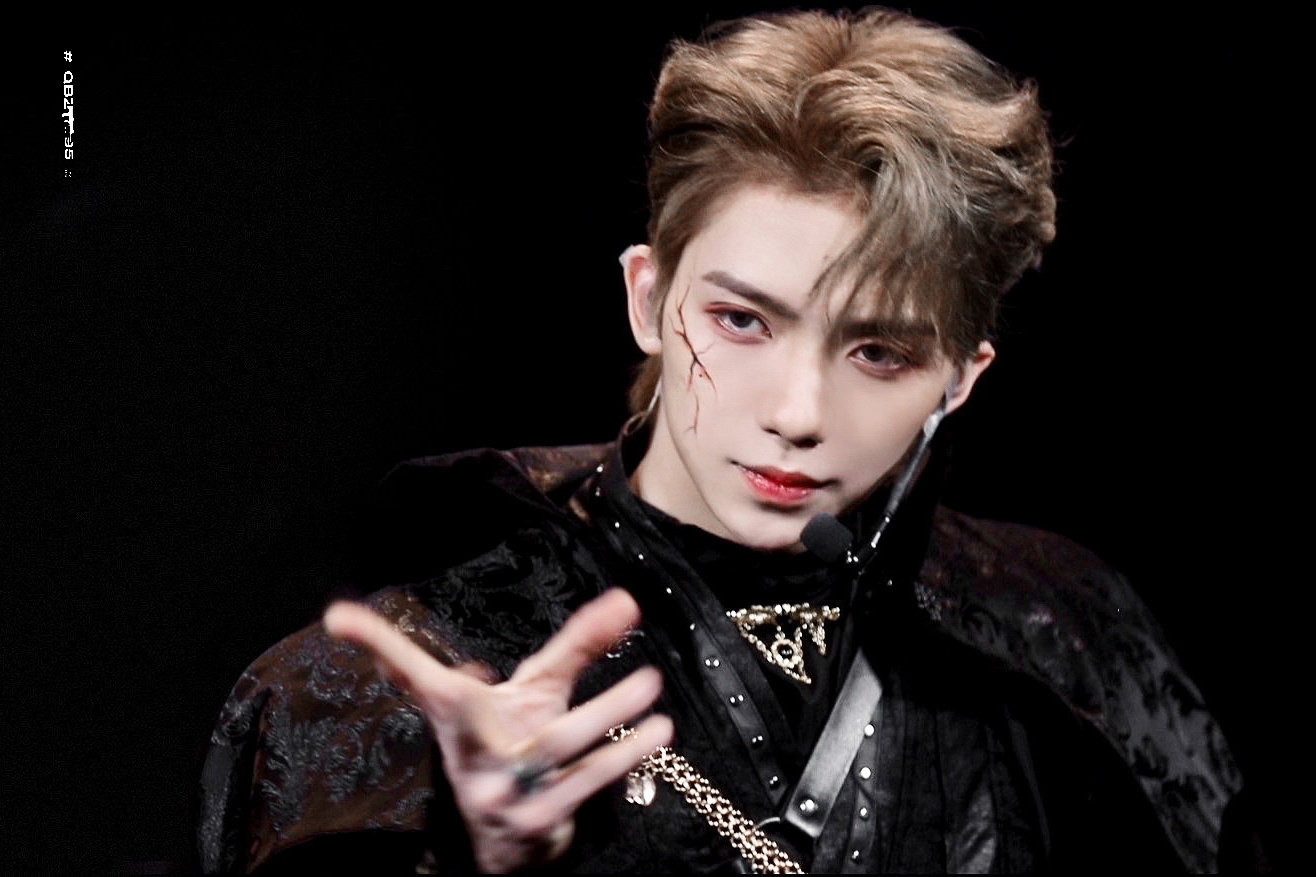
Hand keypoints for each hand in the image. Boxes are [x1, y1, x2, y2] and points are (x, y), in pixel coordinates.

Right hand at [323, 589, 672, 872]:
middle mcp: (471, 750)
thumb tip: (627, 600)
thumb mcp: (538, 691)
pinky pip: (580, 784)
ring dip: (606, 716)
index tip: (339, 618)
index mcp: (457, 713)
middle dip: (503, 672)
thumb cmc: (517, 742)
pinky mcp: (534, 822)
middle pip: (483, 706)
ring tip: (651, 689)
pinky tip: (655, 737)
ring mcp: (500, 791)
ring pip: (553, 746)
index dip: (376, 641)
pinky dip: (619, 759)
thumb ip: (578, 646)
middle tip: (559, 651)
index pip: (409, 669)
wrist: (508, 830)